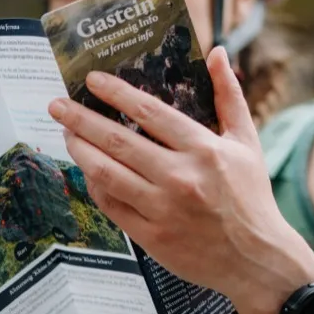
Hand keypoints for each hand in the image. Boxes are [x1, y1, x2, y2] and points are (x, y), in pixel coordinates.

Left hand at [48, 47, 313, 313]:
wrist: (257, 260)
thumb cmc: (251, 196)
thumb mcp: (247, 142)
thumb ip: (229, 95)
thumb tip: (219, 53)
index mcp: (204, 149)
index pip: (149, 112)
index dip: (116, 93)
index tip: (91, 80)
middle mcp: (180, 178)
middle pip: (118, 142)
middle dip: (81, 119)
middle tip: (57, 105)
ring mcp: (163, 209)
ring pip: (107, 174)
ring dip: (80, 150)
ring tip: (66, 134)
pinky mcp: (152, 237)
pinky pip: (112, 205)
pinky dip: (95, 185)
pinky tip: (87, 170)